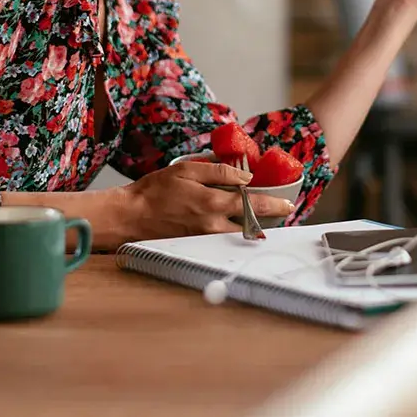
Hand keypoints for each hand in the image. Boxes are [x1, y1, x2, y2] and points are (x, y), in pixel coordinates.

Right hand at [119, 161, 295, 239]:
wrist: (130, 217)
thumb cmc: (154, 191)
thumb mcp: (186, 170)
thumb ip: (218, 171)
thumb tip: (245, 176)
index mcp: (212, 203)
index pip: (253, 204)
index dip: (274, 204)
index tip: (287, 204)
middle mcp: (212, 225)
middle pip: (251, 226)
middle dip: (267, 220)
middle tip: (278, 212)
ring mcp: (205, 239)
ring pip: (238, 236)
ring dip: (252, 227)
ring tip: (259, 218)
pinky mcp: (196, 246)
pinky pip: (222, 241)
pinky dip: (233, 232)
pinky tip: (234, 225)